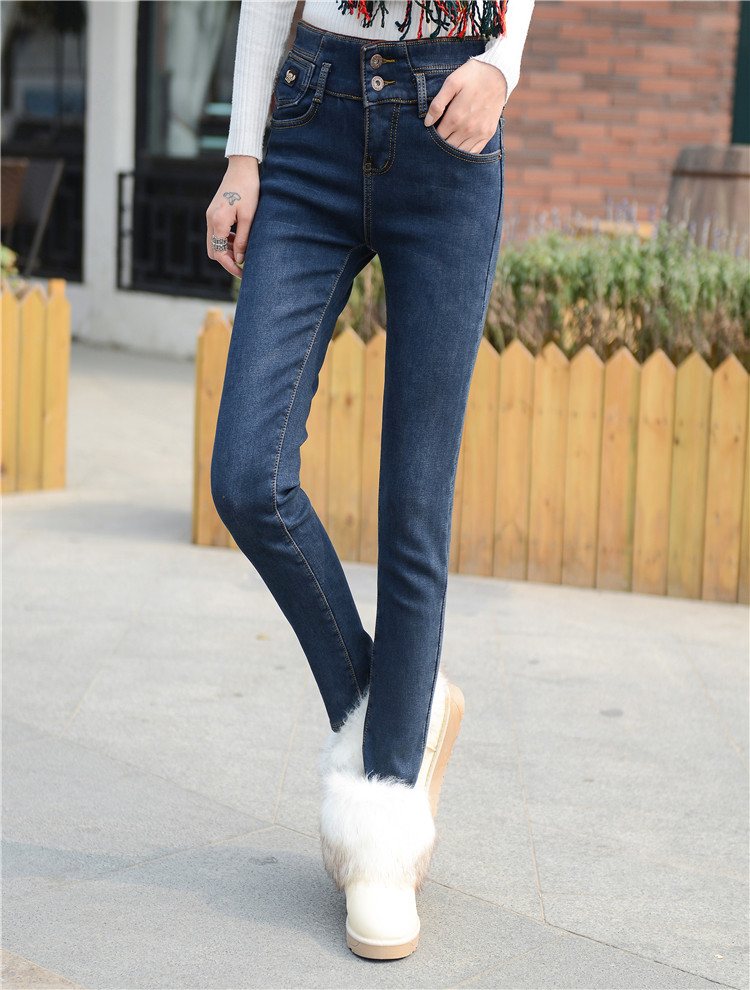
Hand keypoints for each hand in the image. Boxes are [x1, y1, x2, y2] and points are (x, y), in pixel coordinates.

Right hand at [206, 155, 259, 277]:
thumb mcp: (249, 217)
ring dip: (227, 249)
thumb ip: (242, 240)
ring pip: (215, 242)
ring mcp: (210, 215)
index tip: (243, 273)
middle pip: (213, 251)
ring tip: (245, 249)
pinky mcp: (214, 212)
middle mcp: (210, 219)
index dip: (230, 266)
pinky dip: (227, 239)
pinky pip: (217, 232)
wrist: (242, 167)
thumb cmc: (248, 190)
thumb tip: (239, 260)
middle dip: (227, 260)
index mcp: (217, 222)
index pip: (219, 254)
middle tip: (244, 264)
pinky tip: (240, 237)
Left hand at [424, 60, 507, 154]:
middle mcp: (467, 129)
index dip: (432, 135)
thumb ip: (437, 103)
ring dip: (452, 150)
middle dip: (441, 144)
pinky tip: (460, 146)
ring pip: (460, 152)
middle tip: (438, 137)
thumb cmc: (472, 76)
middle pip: (448, 146)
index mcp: (456, 117)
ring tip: (448, 141)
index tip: (431, 130)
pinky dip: (465, 152)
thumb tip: (427, 123)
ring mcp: (479, 133)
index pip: (438, 136)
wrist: (498, 73)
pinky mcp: (488, 133)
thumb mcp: (451, 83)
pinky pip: (474, 152)